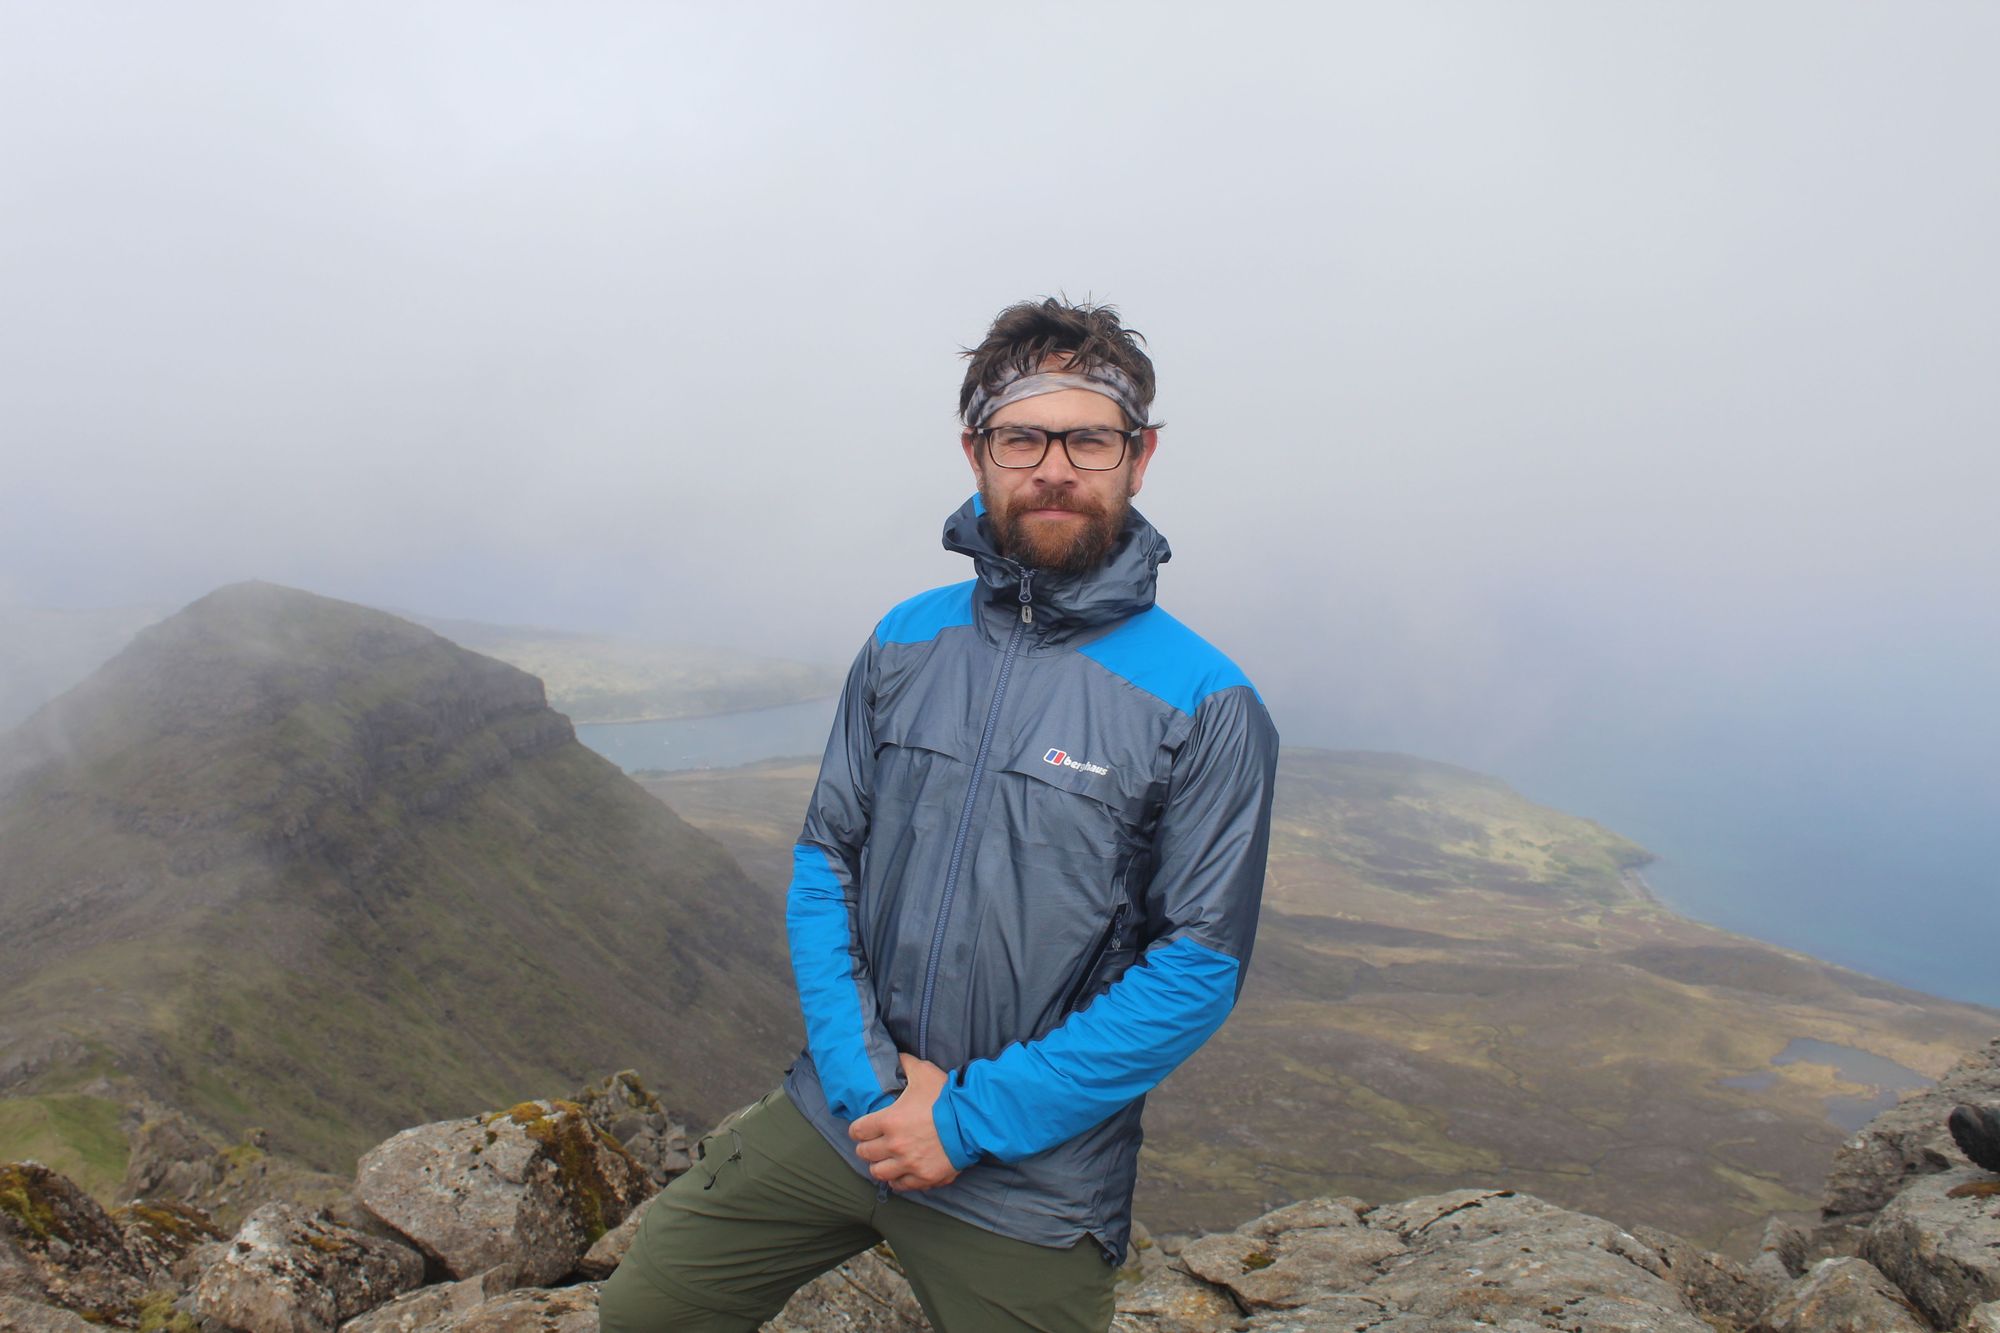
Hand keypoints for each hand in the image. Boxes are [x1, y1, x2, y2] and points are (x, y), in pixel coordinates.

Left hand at [850, 1053, 960, 1191]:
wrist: (973, 1121)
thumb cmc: (946, 1097)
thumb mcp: (924, 1072)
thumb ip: (906, 1064)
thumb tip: (896, 1057)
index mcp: (889, 1120)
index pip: (857, 1131)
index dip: (857, 1129)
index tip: (861, 1129)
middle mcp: (894, 1145)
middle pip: (864, 1153)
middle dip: (866, 1147)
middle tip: (872, 1143)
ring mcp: (909, 1164)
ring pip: (878, 1172)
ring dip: (879, 1165)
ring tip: (883, 1160)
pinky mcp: (924, 1177)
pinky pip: (900, 1185)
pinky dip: (897, 1180)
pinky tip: (899, 1173)